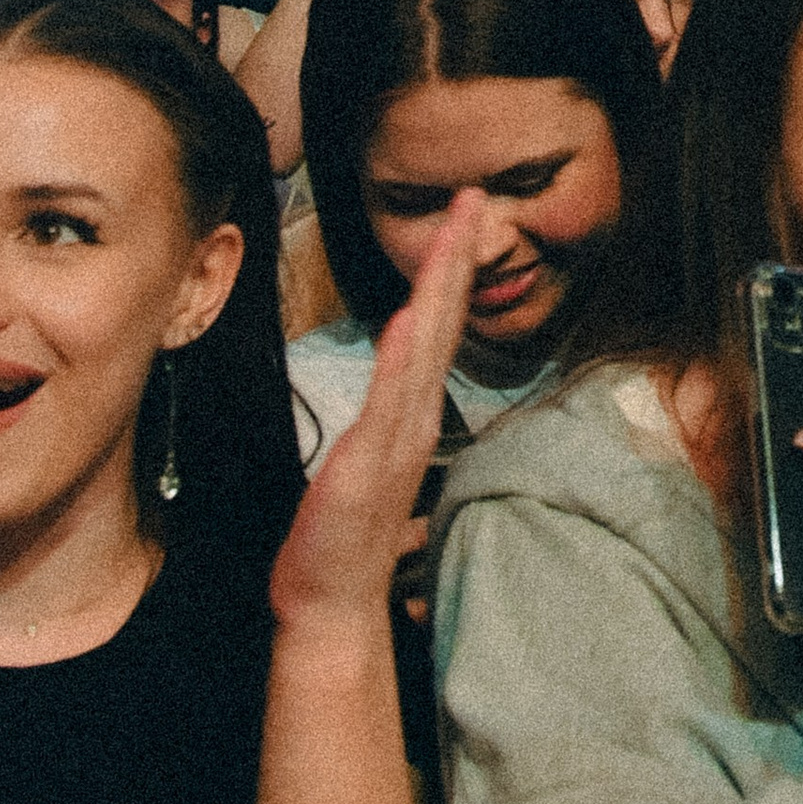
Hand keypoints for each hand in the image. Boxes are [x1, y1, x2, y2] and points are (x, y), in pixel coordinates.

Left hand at [266, 190, 477, 633]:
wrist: (331, 604)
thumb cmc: (344, 537)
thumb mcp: (369, 464)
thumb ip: (389, 421)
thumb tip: (399, 386)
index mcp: (412, 413)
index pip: (437, 328)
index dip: (450, 271)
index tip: (462, 219)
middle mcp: (413, 418)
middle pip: (440, 323)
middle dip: (455, 258)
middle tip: (472, 199)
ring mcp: (395, 440)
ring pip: (422, 350)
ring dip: (438, 290)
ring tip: (453, 237)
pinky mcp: (367, 464)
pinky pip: (388, 403)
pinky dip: (400, 360)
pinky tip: (406, 320)